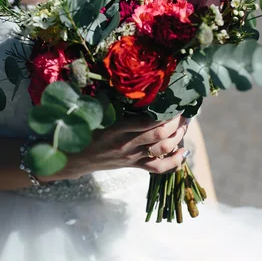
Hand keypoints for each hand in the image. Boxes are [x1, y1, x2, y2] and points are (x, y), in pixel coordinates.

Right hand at [60, 115, 190, 178]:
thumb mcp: (101, 116)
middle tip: (185, 114)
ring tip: (184, 126)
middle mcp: (127, 144)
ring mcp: (132, 157)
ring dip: (178, 138)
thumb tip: (145, 94)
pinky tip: (184, 152)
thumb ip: (120, 108)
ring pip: (162, 150)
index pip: (148, 122)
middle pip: (160, 135)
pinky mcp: (134, 166)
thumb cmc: (87, 130)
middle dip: (177, 124)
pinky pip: (159, 168)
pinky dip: (175, 162)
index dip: (166, 114)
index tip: (175, 103)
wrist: (76, 157)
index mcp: (117, 129)